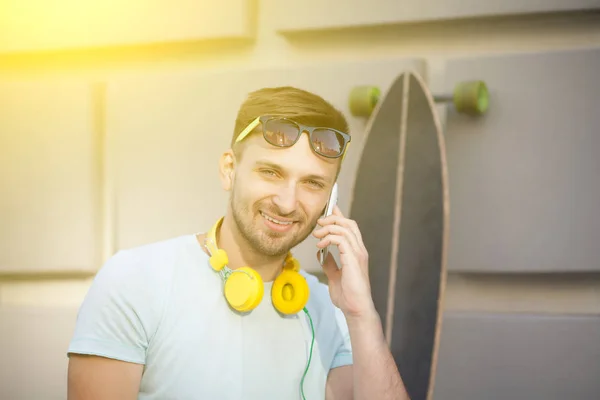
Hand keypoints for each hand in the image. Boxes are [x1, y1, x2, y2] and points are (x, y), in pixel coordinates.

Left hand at [312, 205, 375, 319]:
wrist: (355, 309)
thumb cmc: (348, 296)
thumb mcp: (334, 276)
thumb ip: (329, 263)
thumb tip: (322, 253)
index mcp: (356, 253)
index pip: (350, 228)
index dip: (339, 216)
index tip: (328, 209)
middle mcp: (359, 250)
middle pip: (349, 223)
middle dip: (333, 218)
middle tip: (318, 222)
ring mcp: (358, 254)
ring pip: (345, 228)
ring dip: (328, 228)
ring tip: (316, 235)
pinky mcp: (353, 259)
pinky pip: (341, 239)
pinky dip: (329, 238)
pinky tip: (320, 245)